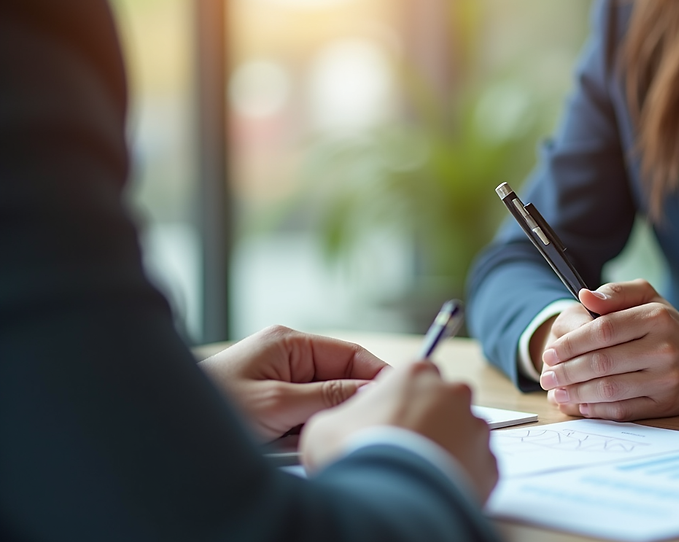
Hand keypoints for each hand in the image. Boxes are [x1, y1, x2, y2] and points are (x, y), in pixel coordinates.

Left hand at [199, 325, 388, 441]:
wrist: (167, 428)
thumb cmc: (215, 406)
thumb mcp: (278, 403)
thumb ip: (329, 396)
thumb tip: (373, 391)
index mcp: (291, 343)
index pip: (352, 355)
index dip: (377, 376)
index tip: (397, 399)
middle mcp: (289, 358)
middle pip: (340, 382)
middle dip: (341, 409)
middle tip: (341, 432)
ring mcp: (280, 382)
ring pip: (322, 407)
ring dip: (316, 427)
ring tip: (294, 443)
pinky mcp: (272, 406)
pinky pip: (302, 422)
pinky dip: (298, 438)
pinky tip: (282, 448)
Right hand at [299, 361, 497, 503]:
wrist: (389, 499)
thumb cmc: (356, 453)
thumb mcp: (326, 425)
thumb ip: (345, 414)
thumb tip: (347, 424)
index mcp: (416, 373)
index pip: (414, 375)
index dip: (399, 399)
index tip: (389, 419)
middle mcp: (453, 393)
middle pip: (444, 401)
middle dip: (429, 420)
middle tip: (404, 447)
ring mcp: (475, 428)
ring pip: (463, 433)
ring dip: (447, 447)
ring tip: (419, 472)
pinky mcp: (490, 463)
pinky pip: (476, 466)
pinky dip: (460, 475)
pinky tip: (437, 487)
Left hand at [537, 279, 678, 419]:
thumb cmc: (672, 326)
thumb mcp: (649, 299)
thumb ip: (615, 294)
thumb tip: (584, 296)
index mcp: (655, 318)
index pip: (603, 330)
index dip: (572, 343)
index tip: (551, 352)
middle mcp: (662, 349)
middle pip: (602, 362)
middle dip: (567, 371)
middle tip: (547, 376)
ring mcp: (666, 379)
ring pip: (610, 389)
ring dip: (576, 393)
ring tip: (556, 392)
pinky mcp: (666, 404)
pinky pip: (624, 409)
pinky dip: (597, 409)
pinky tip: (579, 404)